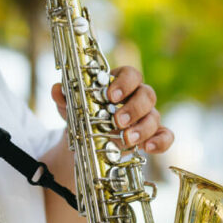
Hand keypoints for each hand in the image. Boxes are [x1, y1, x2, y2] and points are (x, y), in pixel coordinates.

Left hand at [51, 66, 174, 152]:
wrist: (87, 144)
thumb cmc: (84, 118)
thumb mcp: (71, 108)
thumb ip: (65, 99)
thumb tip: (57, 90)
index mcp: (120, 84)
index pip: (132, 74)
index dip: (125, 82)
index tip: (110, 96)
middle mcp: (137, 98)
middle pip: (147, 94)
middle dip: (134, 108)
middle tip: (118, 121)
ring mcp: (147, 117)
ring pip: (155, 117)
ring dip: (142, 128)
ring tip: (126, 140)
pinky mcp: (152, 136)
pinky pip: (166, 136)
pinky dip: (160, 141)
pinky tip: (148, 148)